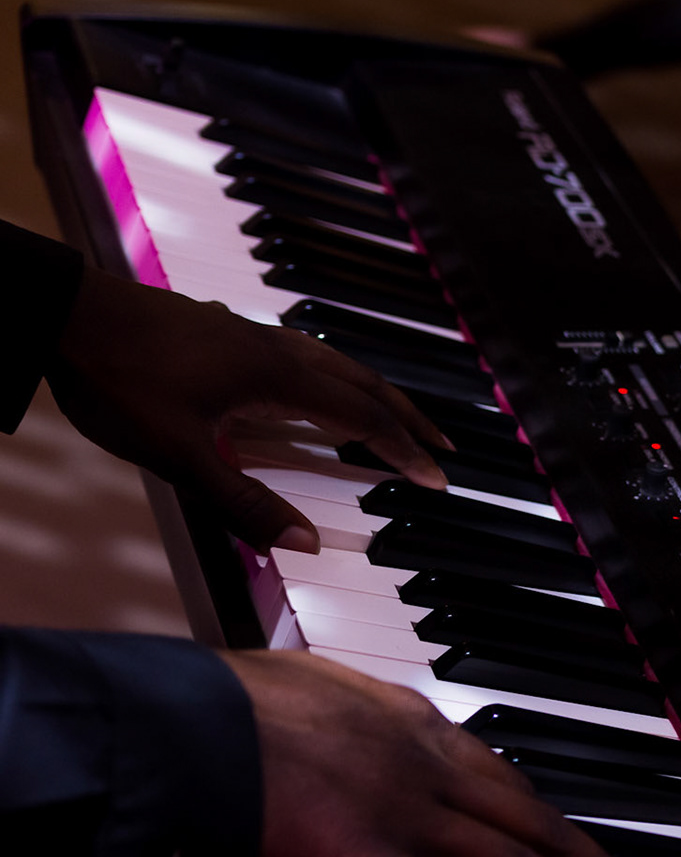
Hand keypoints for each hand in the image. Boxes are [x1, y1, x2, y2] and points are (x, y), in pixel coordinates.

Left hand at [48, 267, 451, 552]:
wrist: (63, 313)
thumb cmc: (119, 378)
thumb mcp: (179, 456)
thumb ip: (244, 503)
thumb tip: (308, 544)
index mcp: (278, 378)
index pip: (364, 418)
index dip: (403, 450)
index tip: (437, 477)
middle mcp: (277, 351)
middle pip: (365, 382)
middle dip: (409, 416)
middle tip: (442, 444)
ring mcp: (252, 335)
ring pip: (338, 362)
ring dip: (375, 392)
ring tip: (395, 415)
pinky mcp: (227, 330)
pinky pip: (306, 353)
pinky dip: (336, 375)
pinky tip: (318, 384)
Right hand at [226, 649, 667, 856]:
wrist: (195, 722)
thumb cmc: (230, 701)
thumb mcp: (309, 686)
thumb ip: (342, 711)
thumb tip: (338, 713)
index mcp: (415, 722)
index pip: (504, 776)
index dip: (550, 817)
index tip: (581, 842)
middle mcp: (432, 767)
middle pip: (536, 823)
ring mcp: (413, 818)